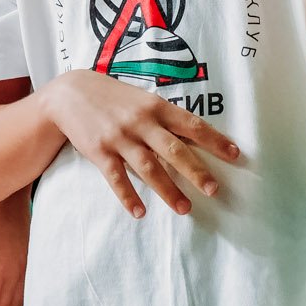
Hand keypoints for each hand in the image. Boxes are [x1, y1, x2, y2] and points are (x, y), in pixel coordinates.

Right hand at [37, 69, 239, 217]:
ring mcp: (120, 137)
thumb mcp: (143, 100)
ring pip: (148, 168)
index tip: (235, 155)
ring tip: (185, 209)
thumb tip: (198, 138)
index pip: (192, 124)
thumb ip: (166, 119)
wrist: (70, 93)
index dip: (215, 140)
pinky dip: (128, 196)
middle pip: (174, 150)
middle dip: (196, 171)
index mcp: (156, 106)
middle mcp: (141, 122)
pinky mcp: (99, 151)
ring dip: (168, 191)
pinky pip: (116, 178)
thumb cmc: (115, 98)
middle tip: (214, 190)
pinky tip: (140, 212)